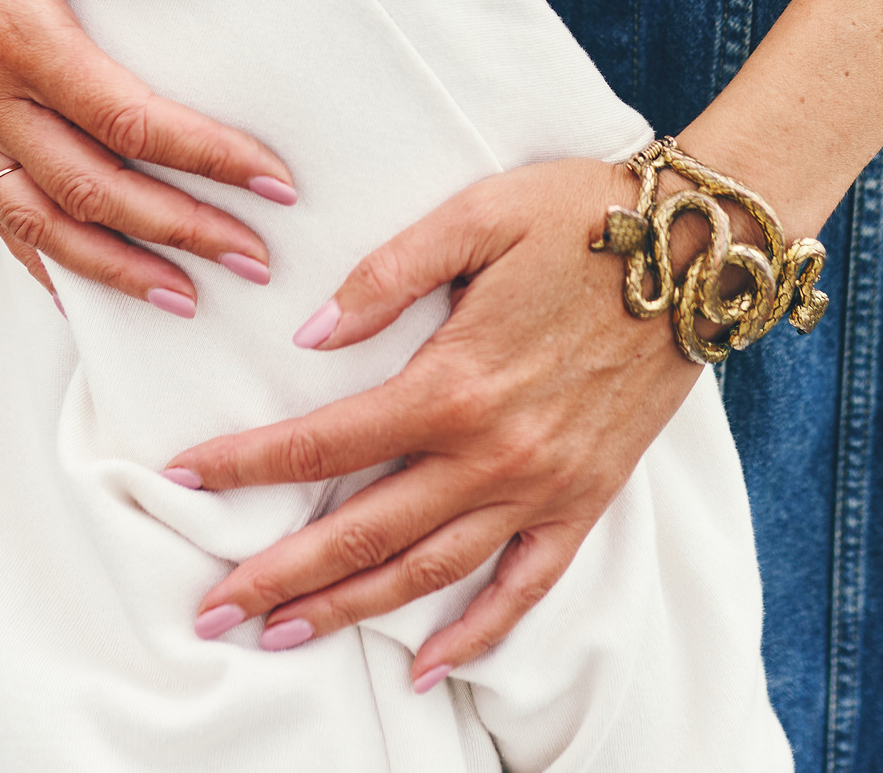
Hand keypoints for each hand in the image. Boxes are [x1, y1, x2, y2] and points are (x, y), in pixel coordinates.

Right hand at [0, 0, 294, 307]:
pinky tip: (86, 296)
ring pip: (38, 223)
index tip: (274, 179)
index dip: (205, 155)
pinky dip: (41, 261)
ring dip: (115, 270)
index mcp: (14, 30)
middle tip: (258, 259)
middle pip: (92, 187)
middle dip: (180, 230)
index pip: (127, 117)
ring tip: (187, 299)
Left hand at [166, 158, 702, 678]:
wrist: (701, 251)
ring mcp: (543, 487)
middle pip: (363, 532)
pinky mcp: (586, 500)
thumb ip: (387, 276)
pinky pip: (526, 586)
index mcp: (454, 383)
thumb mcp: (479, 216)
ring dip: (351, 612)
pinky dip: (477, 634)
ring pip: (429, 572)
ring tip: (282, 637)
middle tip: (209, 612)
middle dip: (278, 577)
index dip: (247, 466)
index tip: (182, 479)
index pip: (325, 442)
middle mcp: (493, 454)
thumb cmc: (584, 216)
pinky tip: (428, 665)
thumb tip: (310, 336)